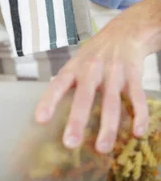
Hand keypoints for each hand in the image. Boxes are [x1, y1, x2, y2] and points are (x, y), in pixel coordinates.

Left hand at [34, 10, 150, 153]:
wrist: (125, 32)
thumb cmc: (95, 53)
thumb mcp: (76, 62)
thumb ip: (67, 84)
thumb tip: (49, 111)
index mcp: (75, 68)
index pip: (58, 84)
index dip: (49, 101)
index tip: (40, 120)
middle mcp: (92, 69)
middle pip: (84, 97)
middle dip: (77, 120)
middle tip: (70, 143)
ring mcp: (114, 72)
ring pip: (111, 103)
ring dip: (108, 127)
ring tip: (102, 149)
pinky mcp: (134, 76)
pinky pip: (137, 98)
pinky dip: (139, 116)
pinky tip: (137, 133)